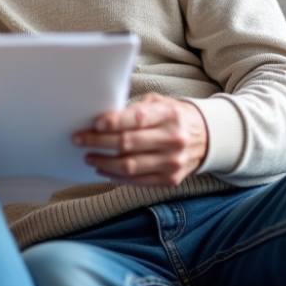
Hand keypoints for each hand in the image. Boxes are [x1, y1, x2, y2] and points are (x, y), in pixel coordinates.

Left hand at [72, 93, 207, 186]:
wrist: (206, 138)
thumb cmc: (173, 117)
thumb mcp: (159, 103)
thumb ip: (135, 109)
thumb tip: (103, 118)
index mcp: (170, 115)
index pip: (138, 119)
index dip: (114, 122)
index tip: (95, 124)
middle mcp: (173, 139)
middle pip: (128, 143)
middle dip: (98, 142)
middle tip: (79, 139)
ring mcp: (173, 162)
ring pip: (130, 166)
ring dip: (103, 162)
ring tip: (89, 156)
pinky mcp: (171, 179)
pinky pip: (137, 181)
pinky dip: (116, 177)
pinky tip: (103, 169)